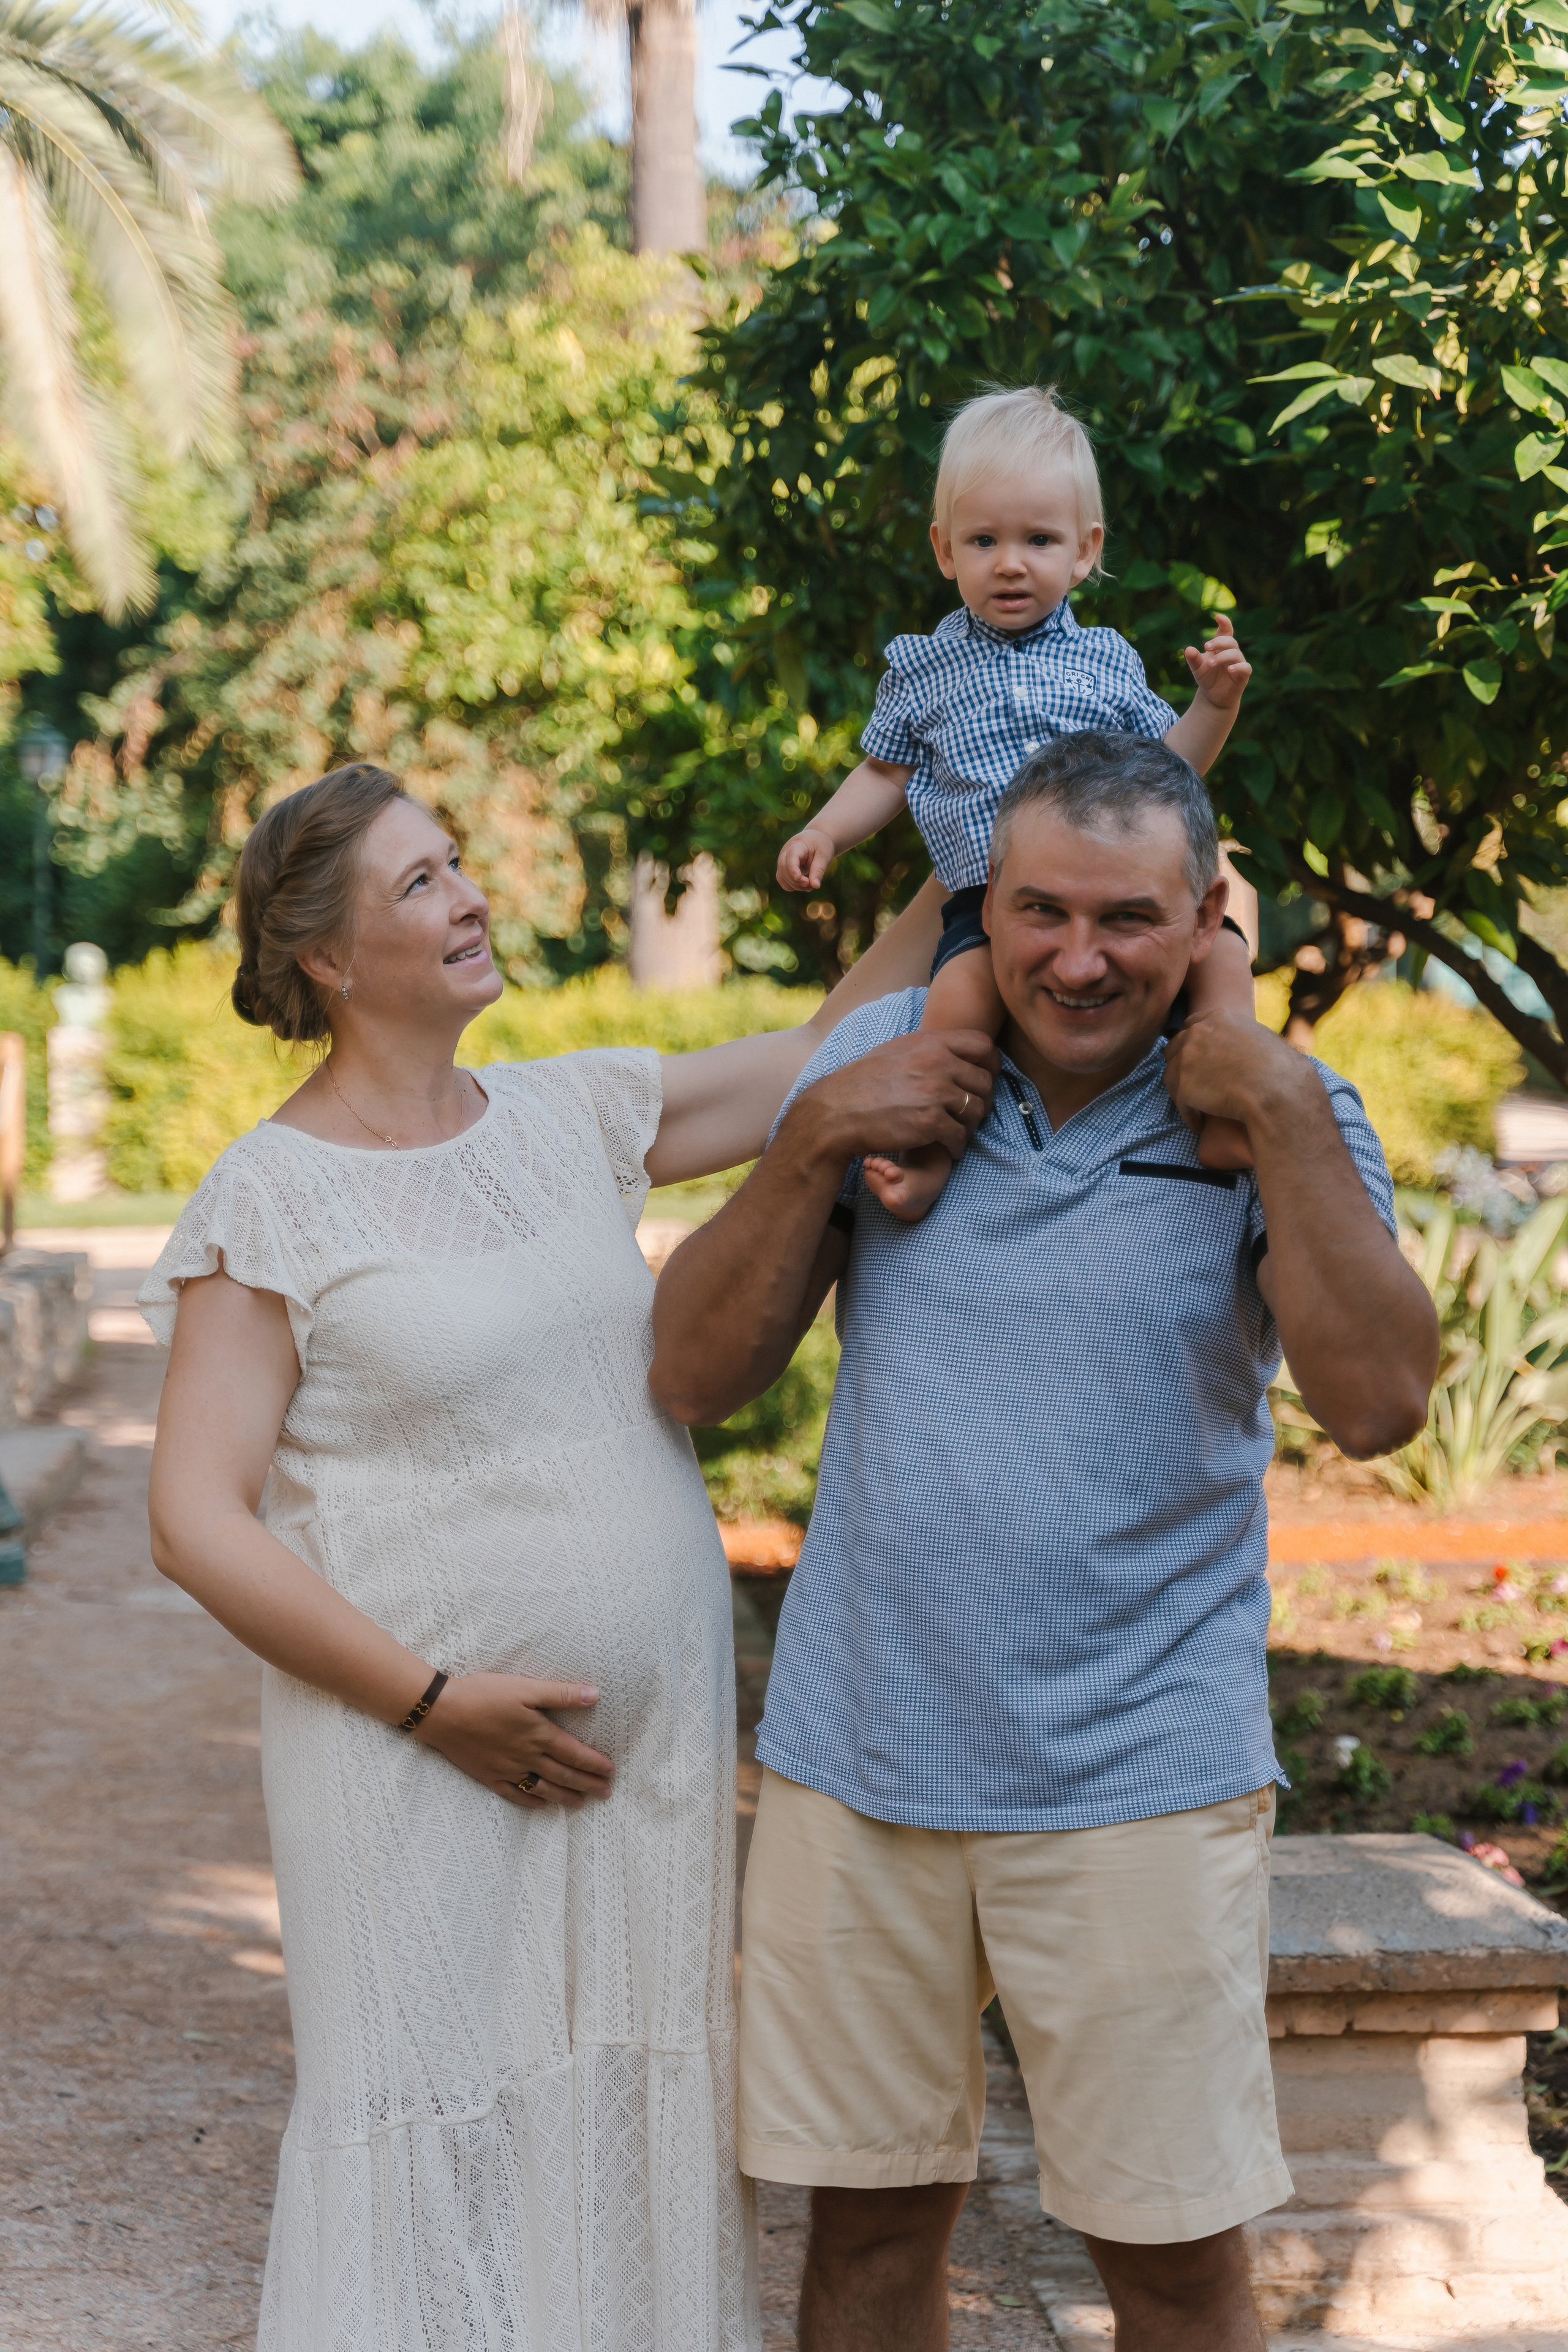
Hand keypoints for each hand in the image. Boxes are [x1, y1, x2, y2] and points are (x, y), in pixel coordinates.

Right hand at [414, 1671, 614, 1809]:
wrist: (442, 1712)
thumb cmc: (484, 1695)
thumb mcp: (525, 1688)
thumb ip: (560, 1694)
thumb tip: (594, 1695)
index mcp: (538, 1734)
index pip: (574, 1753)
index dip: (595, 1763)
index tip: (611, 1771)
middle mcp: (526, 1757)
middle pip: (563, 1775)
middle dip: (587, 1784)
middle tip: (606, 1792)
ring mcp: (507, 1770)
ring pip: (542, 1789)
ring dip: (565, 1797)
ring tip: (582, 1803)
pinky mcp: (488, 1776)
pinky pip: (514, 1794)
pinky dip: (531, 1801)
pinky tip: (541, 1805)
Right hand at [777, 826, 836, 890]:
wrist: (816, 840)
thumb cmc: (821, 846)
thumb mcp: (824, 856)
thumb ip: (819, 870)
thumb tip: (815, 886)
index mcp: (797, 845)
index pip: (791, 857)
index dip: (792, 868)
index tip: (798, 878)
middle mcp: (785, 852)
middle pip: (784, 869)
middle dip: (796, 881)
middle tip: (811, 885)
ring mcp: (782, 861)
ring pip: (782, 877)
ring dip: (796, 886)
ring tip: (811, 886)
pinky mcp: (783, 869)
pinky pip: (783, 881)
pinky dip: (793, 887)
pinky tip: (805, 886)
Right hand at [787, 1029, 997, 1168]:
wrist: (835, 1113)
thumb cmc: (861, 1084)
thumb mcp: (895, 1051)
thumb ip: (927, 1049)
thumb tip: (950, 1051)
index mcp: (930, 1042)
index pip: (983, 1045)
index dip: (989, 1065)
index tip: (982, 1080)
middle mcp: (937, 1062)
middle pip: (984, 1081)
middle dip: (980, 1100)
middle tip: (969, 1114)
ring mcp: (935, 1091)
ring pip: (977, 1110)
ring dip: (970, 1125)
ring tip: (957, 1133)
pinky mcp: (930, 1121)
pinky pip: (960, 1135)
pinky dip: (956, 1146)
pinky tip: (947, 1149)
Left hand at [1162, 1006, 1312, 1137]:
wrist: (1278, 1090)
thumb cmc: (1279, 1068)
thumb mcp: (1258, 1037)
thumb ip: (1236, 1036)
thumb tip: (1232, 1049)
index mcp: (1217, 1017)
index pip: (1191, 1026)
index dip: (1192, 1045)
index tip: (1197, 1061)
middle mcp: (1197, 1032)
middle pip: (1175, 1048)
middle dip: (1182, 1066)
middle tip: (1193, 1085)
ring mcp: (1187, 1057)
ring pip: (1171, 1074)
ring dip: (1182, 1091)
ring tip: (1196, 1108)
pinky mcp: (1183, 1084)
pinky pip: (1179, 1102)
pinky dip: (1189, 1114)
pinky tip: (1199, 1124)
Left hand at [1182, 614, 1251, 712]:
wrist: (1213, 697)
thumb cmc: (1207, 678)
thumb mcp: (1197, 668)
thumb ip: (1193, 659)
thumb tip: (1188, 649)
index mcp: (1221, 647)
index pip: (1226, 631)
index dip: (1224, 623)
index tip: (1217, 616)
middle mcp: (1231, 652)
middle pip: (1230, 640)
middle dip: (1218, 641)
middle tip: (1206, 646)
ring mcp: (1239, 663)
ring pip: (1235, 653)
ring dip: (1222, 656)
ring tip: (1210, 663)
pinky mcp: (1243, 675)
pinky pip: (1245, 667)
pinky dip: (1238, 667)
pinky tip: (1229, 669)